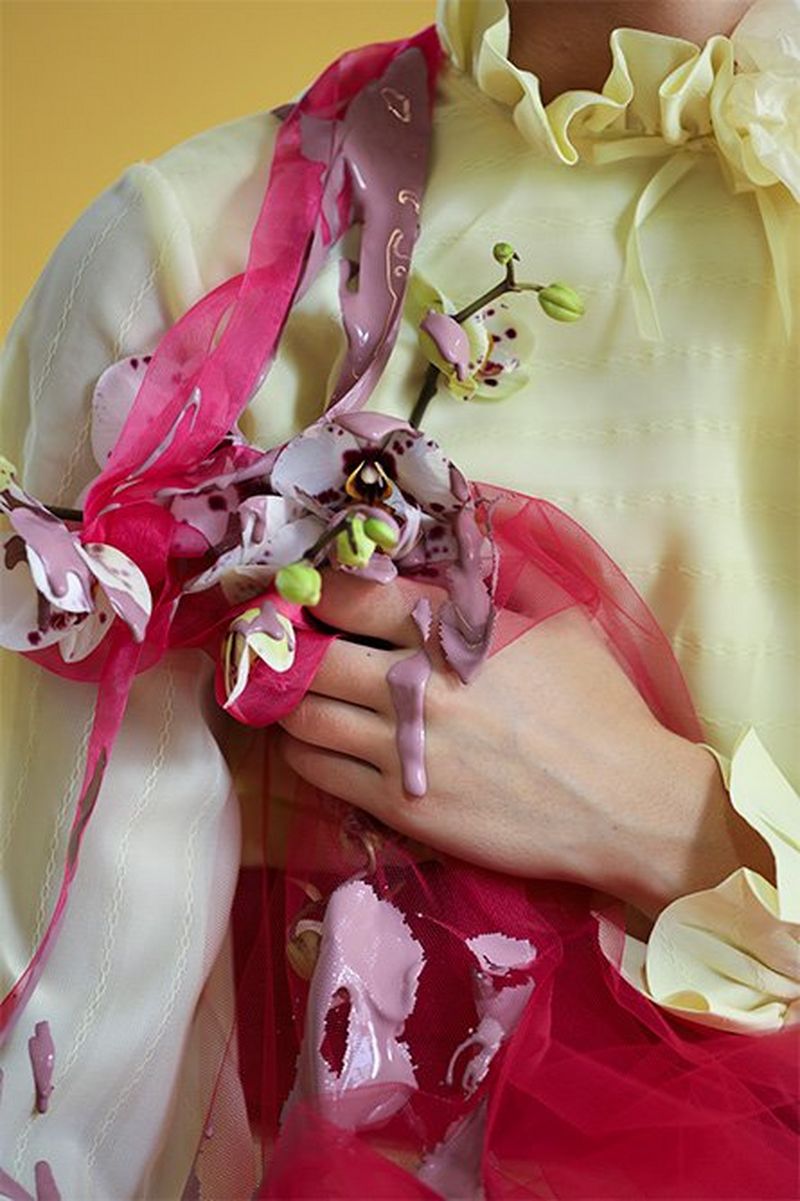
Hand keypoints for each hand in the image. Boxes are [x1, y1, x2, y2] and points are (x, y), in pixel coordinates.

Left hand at [278, 573, 772, 917]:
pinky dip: (302, 749)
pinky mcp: (401, 805)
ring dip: (286, 699)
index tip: (305, 591)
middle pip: (314, 656)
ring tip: (289, 690)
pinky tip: (309, 739)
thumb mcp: (560, 620)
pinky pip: (320, 772)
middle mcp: (416, 687)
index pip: (352, 597)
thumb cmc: (598, 705)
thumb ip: (503, 573)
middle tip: (280, 641)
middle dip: (288, 644)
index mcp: (453, 633)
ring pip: (304, 716)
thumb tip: (476, 518)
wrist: (624, 803)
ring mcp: (403, 749)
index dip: (317, 590)